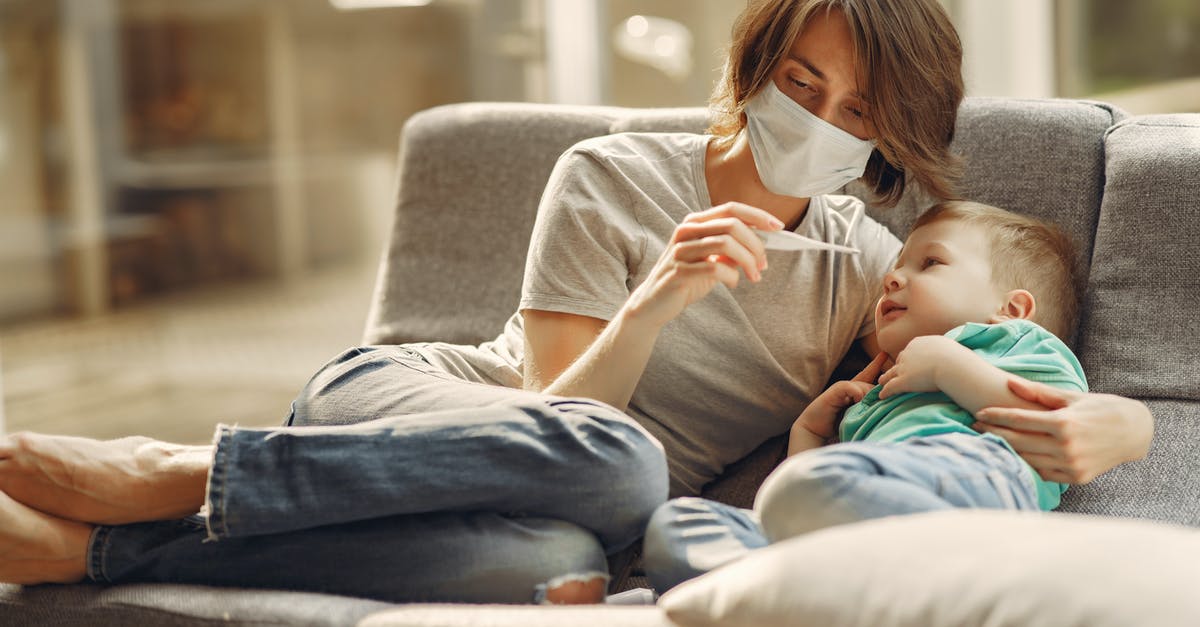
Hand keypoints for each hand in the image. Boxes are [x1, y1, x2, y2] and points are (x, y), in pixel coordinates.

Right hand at [623, 203, 781, 327]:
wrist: (654, 304)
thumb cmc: (686, 279)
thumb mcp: (710, 260)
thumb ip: (730, 249)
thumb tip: (761, 243)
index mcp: (694, 222)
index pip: (731, 208)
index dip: (757, 215)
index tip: (778, 227)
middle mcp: (686, 231)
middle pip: (732, 225)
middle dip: (755, 244)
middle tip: (764, 264)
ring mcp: (681, 250)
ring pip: (726, 244)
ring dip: (747, 261)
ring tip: (754, 276)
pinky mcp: (679, 271)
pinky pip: (715, 268)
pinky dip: (732, 276)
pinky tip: (733, 283)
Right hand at [792, 352, 887, 439]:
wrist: (814, 429)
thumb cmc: (835, 425)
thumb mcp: (856, 416)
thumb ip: (867, 409)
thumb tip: (883, 403)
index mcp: (854, 393)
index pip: (867, 375)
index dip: (876, 365)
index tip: (884, 354)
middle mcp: (848, 388)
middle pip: (869, 383)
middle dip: (878, 388)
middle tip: (882, 396)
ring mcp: (840, 389)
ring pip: (861, 385)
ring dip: (867, 395)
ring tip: (865, 406)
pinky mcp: (833, 392)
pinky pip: (849, 387)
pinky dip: (856, 393)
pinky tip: (858, 400)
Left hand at [878, 335, 960, 398]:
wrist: (951, 364)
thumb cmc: (956, 357)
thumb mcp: (949, 346)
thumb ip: (945, 349)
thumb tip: (952, 352)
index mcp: (918, 343)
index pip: (910, 351)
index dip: (909, 358)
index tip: (908, 362)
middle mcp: (908, 353)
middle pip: (899, 361)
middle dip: (896, 367)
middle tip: (892, 372)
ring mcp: (904, 367)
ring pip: (890, 373)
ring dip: (885, 378)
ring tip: (881, 382)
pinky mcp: (903, 381)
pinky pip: (890, 387)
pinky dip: (885, 392)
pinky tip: (882, 396)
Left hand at [974, 378, 1153, 483]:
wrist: (1134, 433)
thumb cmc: (1101, 408)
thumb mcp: (1071, 397)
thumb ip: (1038, 393)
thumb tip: (1009, 383)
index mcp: (1064, 423)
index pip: (1019, 420)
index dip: (996, 417)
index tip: (978, 413)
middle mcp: (1066, 446)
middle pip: (1018, 441)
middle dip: (993, 433)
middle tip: (973, 427)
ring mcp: (1071, 464)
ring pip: (1027, 459)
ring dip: (1005, 451)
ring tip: (986, 442)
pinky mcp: (1076, 478)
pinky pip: (1042, 473)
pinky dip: (1026, 465)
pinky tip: (1011, 457)